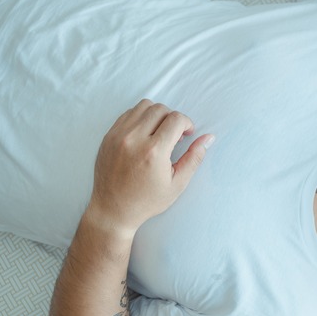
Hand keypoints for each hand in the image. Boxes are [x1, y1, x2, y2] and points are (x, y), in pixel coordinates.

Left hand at [88, 99, 213, 236]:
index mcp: (153, 152)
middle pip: (160, 109)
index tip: (187, 134)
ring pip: (143, 106)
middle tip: (174, 135)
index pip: (176, 119)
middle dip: (173, 118)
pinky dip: (140, 117)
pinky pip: (128, 113)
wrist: (113, 209)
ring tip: (159, 131)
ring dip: (157, 114)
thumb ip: (194, 158)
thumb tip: (208, 137)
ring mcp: (118, 136)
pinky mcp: (108, 136)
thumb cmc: (147, 200)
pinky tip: (145, 133)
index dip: (187, 123)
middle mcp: (134, 139)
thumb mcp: (177, 184)